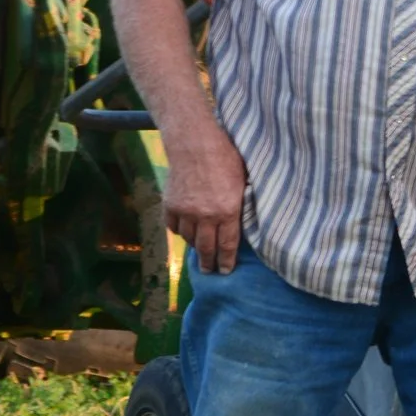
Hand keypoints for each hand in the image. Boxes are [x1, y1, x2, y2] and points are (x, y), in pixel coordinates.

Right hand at [164, 127, 249, 274]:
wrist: (195, 143)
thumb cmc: (226, 157)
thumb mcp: (243, 181)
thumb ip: (242, 203)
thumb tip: (245, 220)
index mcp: (228, 211)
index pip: (228, 245)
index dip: (227, 260)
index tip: (226, 271)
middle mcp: (205, 216)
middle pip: (206, 248)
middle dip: (209, 262)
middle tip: (210, 271)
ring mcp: (185, 212)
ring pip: (189, 238)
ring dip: (195, 245)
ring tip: (200, 250)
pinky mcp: (170, 205)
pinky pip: (174, 226)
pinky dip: (180, 230)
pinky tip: (186, 231)